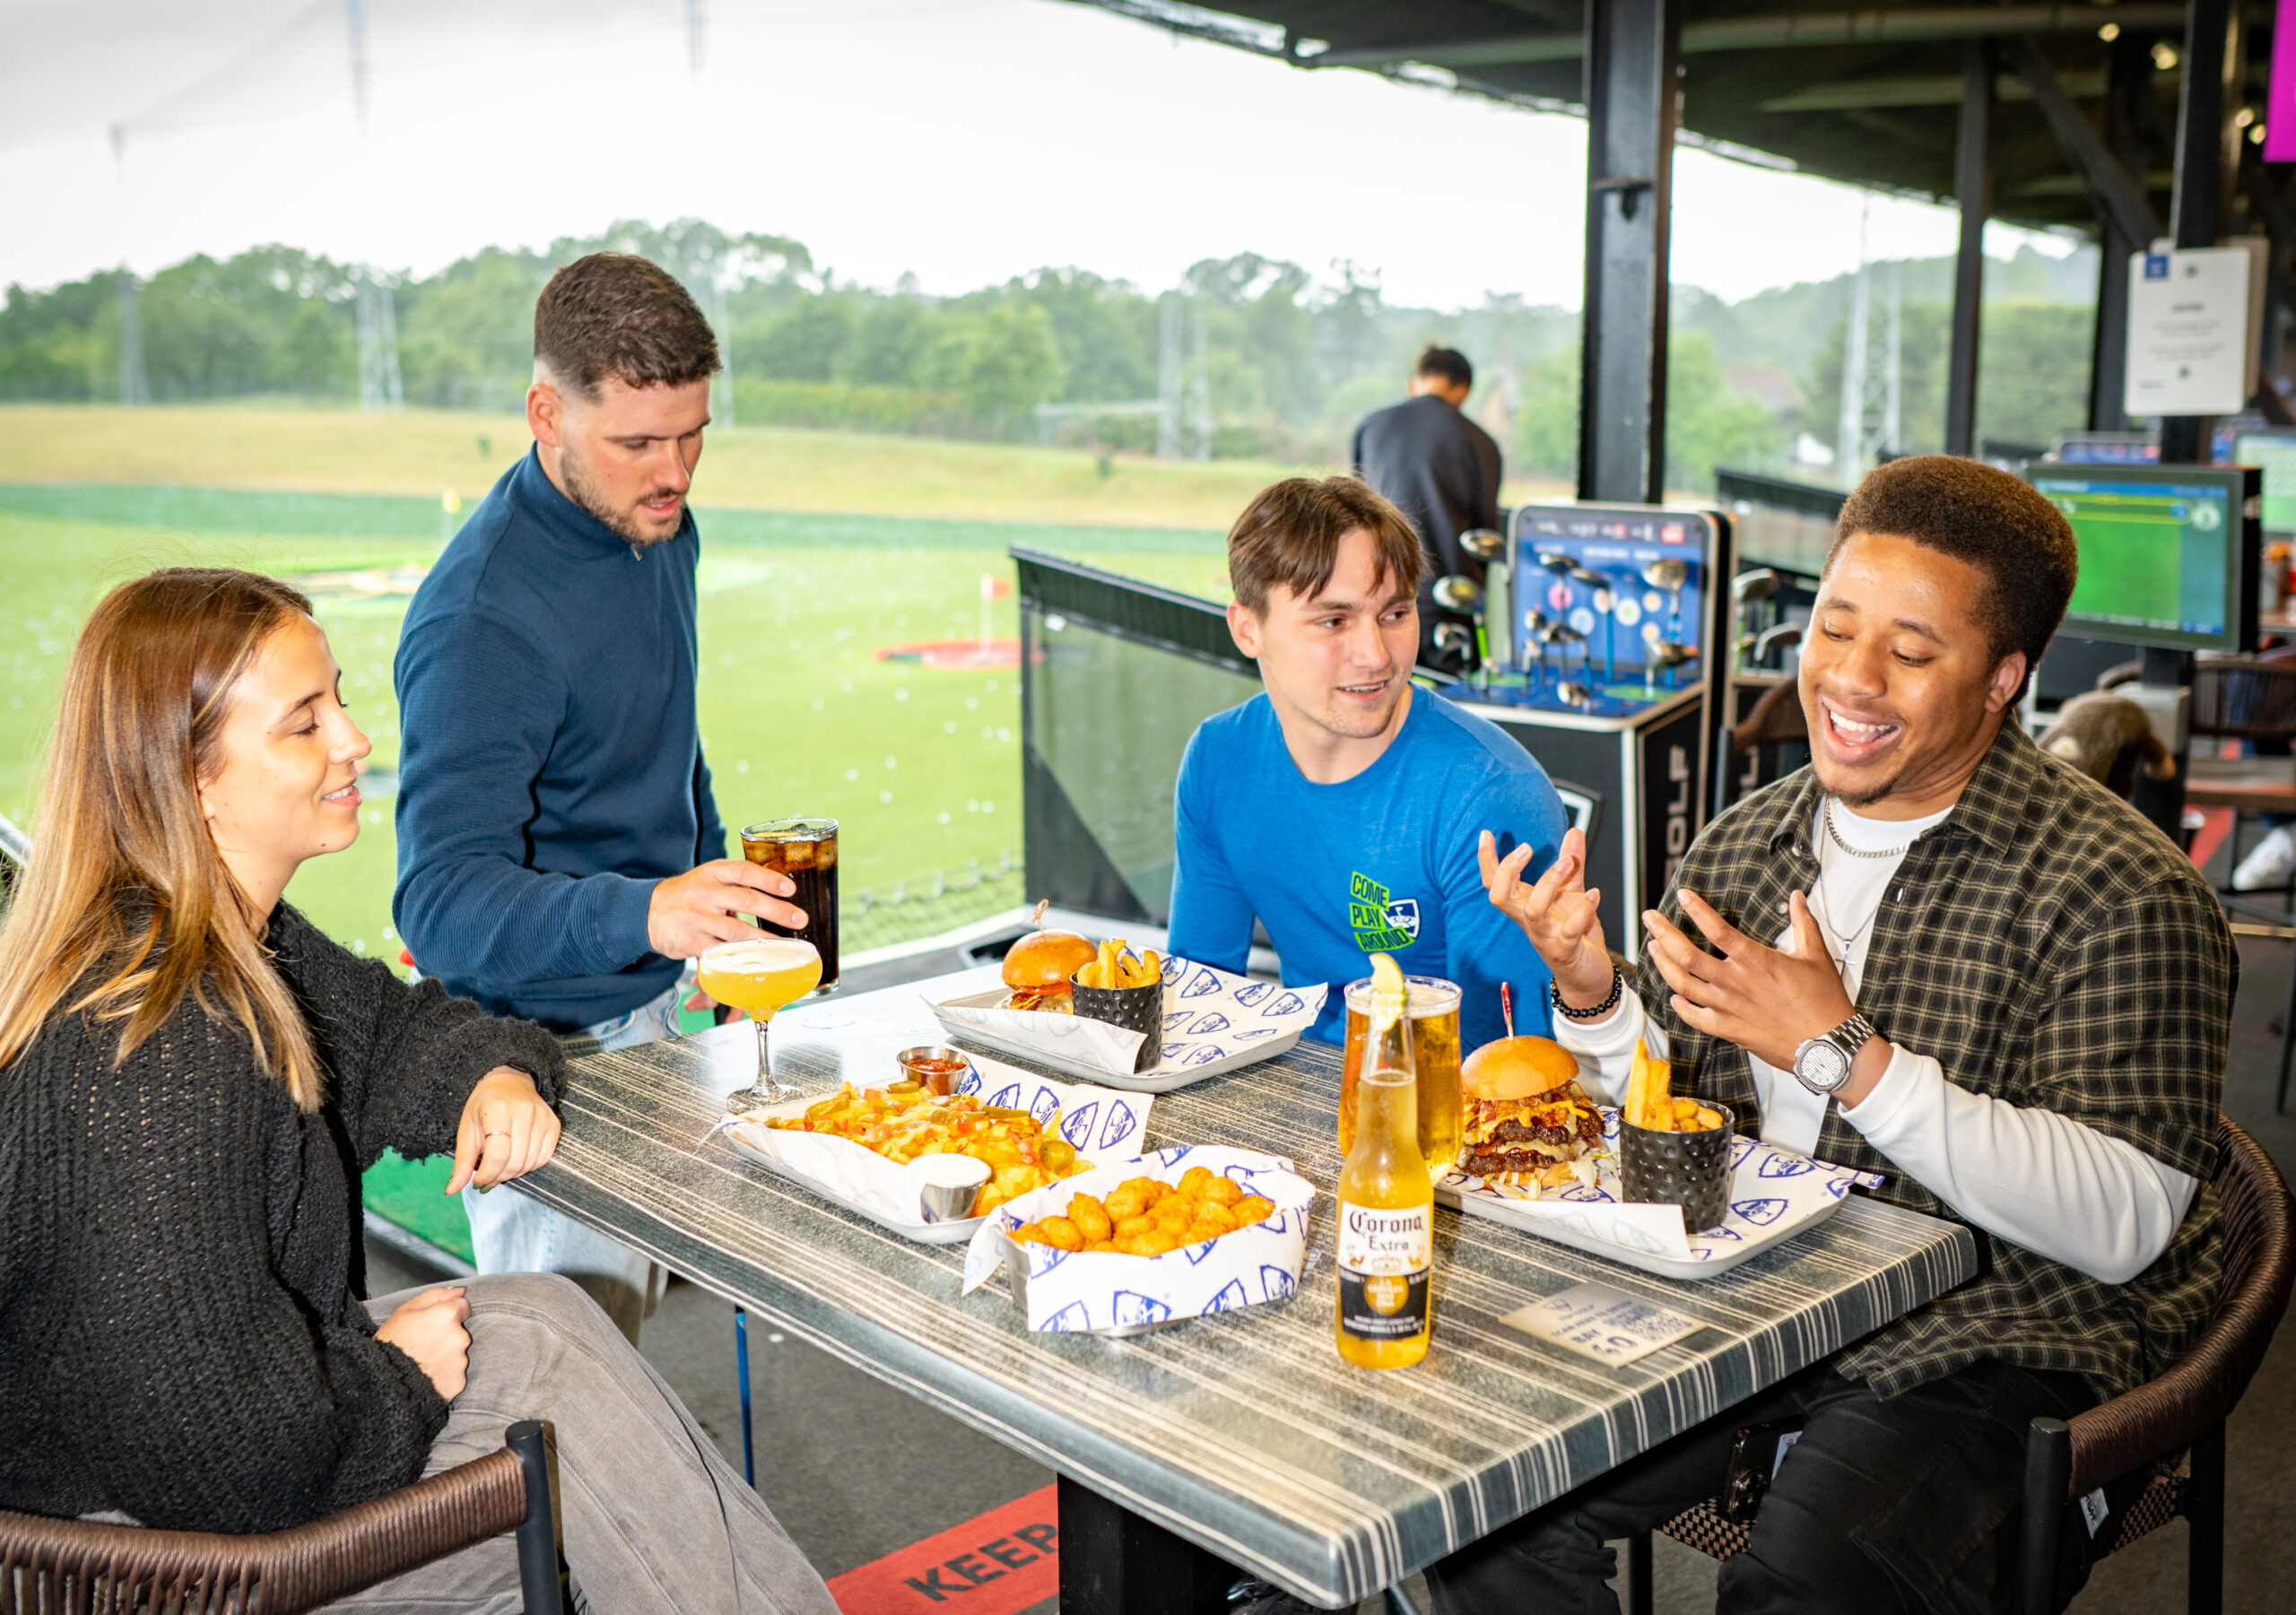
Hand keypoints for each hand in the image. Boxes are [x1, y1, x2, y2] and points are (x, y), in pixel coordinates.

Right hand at [376, 1286, 471, 1401]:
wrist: (382, 1381)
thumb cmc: (390, 1343)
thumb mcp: (405, 1310)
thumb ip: (436, 1296)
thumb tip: (459, 1291)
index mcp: (447, 1316)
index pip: (463, 1306)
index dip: (448, 1313)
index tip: (435, 1323)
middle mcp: (459, 1337)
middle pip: (460, 1331)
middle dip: (447, 1335)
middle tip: (423, 1344)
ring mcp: (460, 1361)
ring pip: (458, 1353)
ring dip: (446, 1356)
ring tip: (423, 1361)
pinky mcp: (458, 1382)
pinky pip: (455, 1373)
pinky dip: (445, 1374)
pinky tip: (427, 1375)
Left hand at [447, 1067, 561, 1194]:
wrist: (509, 1082)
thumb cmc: (484, 1106)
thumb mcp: (467, 1129)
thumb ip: (462, 1161)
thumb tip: (451, 1190)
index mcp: (497, 1110)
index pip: (497, 1155)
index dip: (487, 1174)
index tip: (478, 1180)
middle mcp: (523, 1111)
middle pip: (514, 1162)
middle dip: (498, 1176)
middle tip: (488, 1177)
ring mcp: (542, 1117)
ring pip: (529, 1163)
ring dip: (512, 1173)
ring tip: (500, 1167)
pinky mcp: (553, 1124)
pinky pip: (543, 1158)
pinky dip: (528, 1166)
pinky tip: (516, 1159)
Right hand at [647, 859, 802, 958]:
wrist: (648, 911)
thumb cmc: (690, 894)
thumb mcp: (709, 878)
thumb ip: (738, 884)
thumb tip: (779, 894)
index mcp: (713, 872)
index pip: (744, 871)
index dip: (769, 879)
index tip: (790, 888)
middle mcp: (705, 893)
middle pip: (746, 901)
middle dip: (776, 911)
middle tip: (799, 919)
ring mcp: (697, 918)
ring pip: (736, 931)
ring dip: (765, 940)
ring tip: (785, 945)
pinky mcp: (691, 941)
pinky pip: (720, 952)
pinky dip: (741, 958)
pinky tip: (757, 961)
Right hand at [1480, 826, 1613, 1007]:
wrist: (1588, 977)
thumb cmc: (1575, 935)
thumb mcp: (1572, 894)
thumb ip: (1571, 866)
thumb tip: (1573, 831)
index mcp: (1525, 906)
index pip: (1495, 884)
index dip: (1486, 861)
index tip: (1485, 834)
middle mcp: (1529, 921)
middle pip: (1500, 897)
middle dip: (1507, 870)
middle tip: (1526, 847)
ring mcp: (1545, 937)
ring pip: (1533, 910)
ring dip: (1549, 883)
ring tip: (1568, 863)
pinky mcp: (1565, 951)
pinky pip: (1569, 930)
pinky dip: (1583, 910)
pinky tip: (1595, 894)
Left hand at [1641, 889, 1859, 1072]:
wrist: (1828, 1045)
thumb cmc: (1823, 1002)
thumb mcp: (1816, 955)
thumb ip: (1803, 923)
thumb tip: (1798, 896)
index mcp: (1756, 961)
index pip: (1717, 928)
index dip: (1696, 909)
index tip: (1682, 896)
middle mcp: (1735, 982)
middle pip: (1687, 955)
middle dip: (1663, 933)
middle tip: (1649, 918)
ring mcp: (1728, 1008)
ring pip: (1683, 984)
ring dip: (1663, 964)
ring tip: (1653, 948)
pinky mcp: (1729, 1030)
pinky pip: (1695, 1017)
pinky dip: (1680, 1006)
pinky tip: (1674, 996)